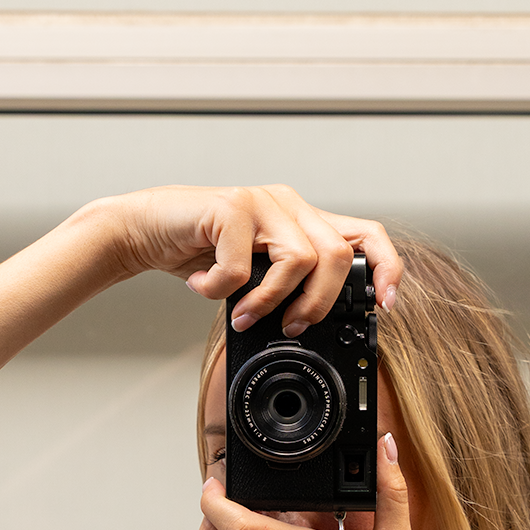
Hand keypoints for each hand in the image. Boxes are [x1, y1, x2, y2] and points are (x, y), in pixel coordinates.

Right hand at [92, 184, 400, 335]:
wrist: (144, 230)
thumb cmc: (199, 253)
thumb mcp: (254, 276)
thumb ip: (286, 287)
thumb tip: (314, 325)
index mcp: (302, 220)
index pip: (366, 235)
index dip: (385, 269)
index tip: (383, 306)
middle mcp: (288, 205)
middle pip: (336, 255)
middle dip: (318, 304)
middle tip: (291, 327)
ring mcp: (261, 202)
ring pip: (299, 260)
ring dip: (270, 302)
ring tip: (241, 313)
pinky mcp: (230, 207)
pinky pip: (243, 266)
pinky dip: (221, 289)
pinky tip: (203, 286)